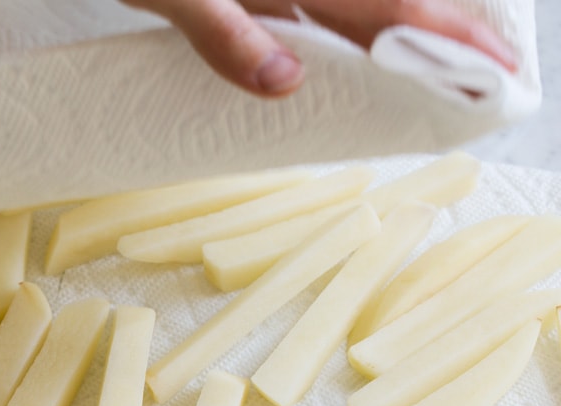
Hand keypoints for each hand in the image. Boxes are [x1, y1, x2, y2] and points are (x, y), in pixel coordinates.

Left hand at [125, 0, 518, 97]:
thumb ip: (225, 34)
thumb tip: (286, 83)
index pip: (390, 9)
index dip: (446, 39)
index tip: (493, 72)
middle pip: (388, 3)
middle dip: (440, 36)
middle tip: (486, 80)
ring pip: (359, 5)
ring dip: (400, 34)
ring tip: (439, 72)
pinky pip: (322, 10)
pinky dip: (351, 30)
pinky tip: (362, 53)